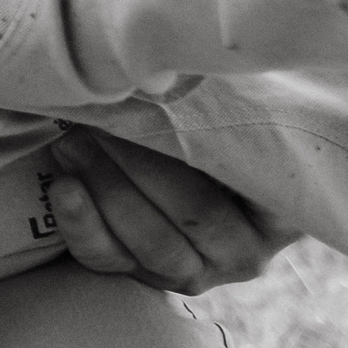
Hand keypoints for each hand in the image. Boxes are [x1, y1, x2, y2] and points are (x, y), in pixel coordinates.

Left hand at [47, 127, 304, 294]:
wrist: (164, 164)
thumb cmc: (208, 128)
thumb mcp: (230, 114)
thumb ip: (224, 103)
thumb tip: (185, 69)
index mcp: (284, 209)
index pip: (251, 184)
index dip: (208, 144)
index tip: (168, 106)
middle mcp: (246, 252)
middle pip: (195, 214)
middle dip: (140, 164)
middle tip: (100, 121)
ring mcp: (195, 272)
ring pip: (151, 242)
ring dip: (107, 188)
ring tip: (74, 142)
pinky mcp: (144, 277)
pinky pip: (111, 260)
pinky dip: (82, 225)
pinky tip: (63, 187)